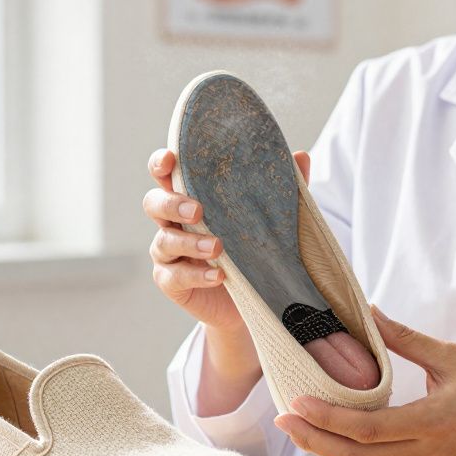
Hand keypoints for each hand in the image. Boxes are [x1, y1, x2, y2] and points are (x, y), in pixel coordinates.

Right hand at [146, 147, 312, 416]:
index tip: (172, 158)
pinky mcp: (172, 283)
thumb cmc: (255, 248)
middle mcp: (172, 222)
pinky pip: (175, 276)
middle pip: (154, 203)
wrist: (257, 299)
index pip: (166, 174)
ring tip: (217, 247)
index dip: (162, 164)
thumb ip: (280, 189)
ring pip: (163, 241)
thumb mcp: (270, 218)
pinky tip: (219, 275)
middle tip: (198, 210)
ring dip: (189, 242)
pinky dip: (196, 275)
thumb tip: (301, 156)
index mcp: (190, 197)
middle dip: (172, 203)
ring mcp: (168, 253)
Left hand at [274, 306, 455, 455]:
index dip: (328, 419)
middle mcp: (425, 450)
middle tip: (281, 415)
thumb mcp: (453, 355)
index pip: (369, 429)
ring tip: (296, 422)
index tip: (297, 401)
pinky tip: (328, 429)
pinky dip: (348, 448)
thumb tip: (366, 310)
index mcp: (433, 422)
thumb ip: (405, 339)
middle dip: (314, 440)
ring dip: (326, 447)